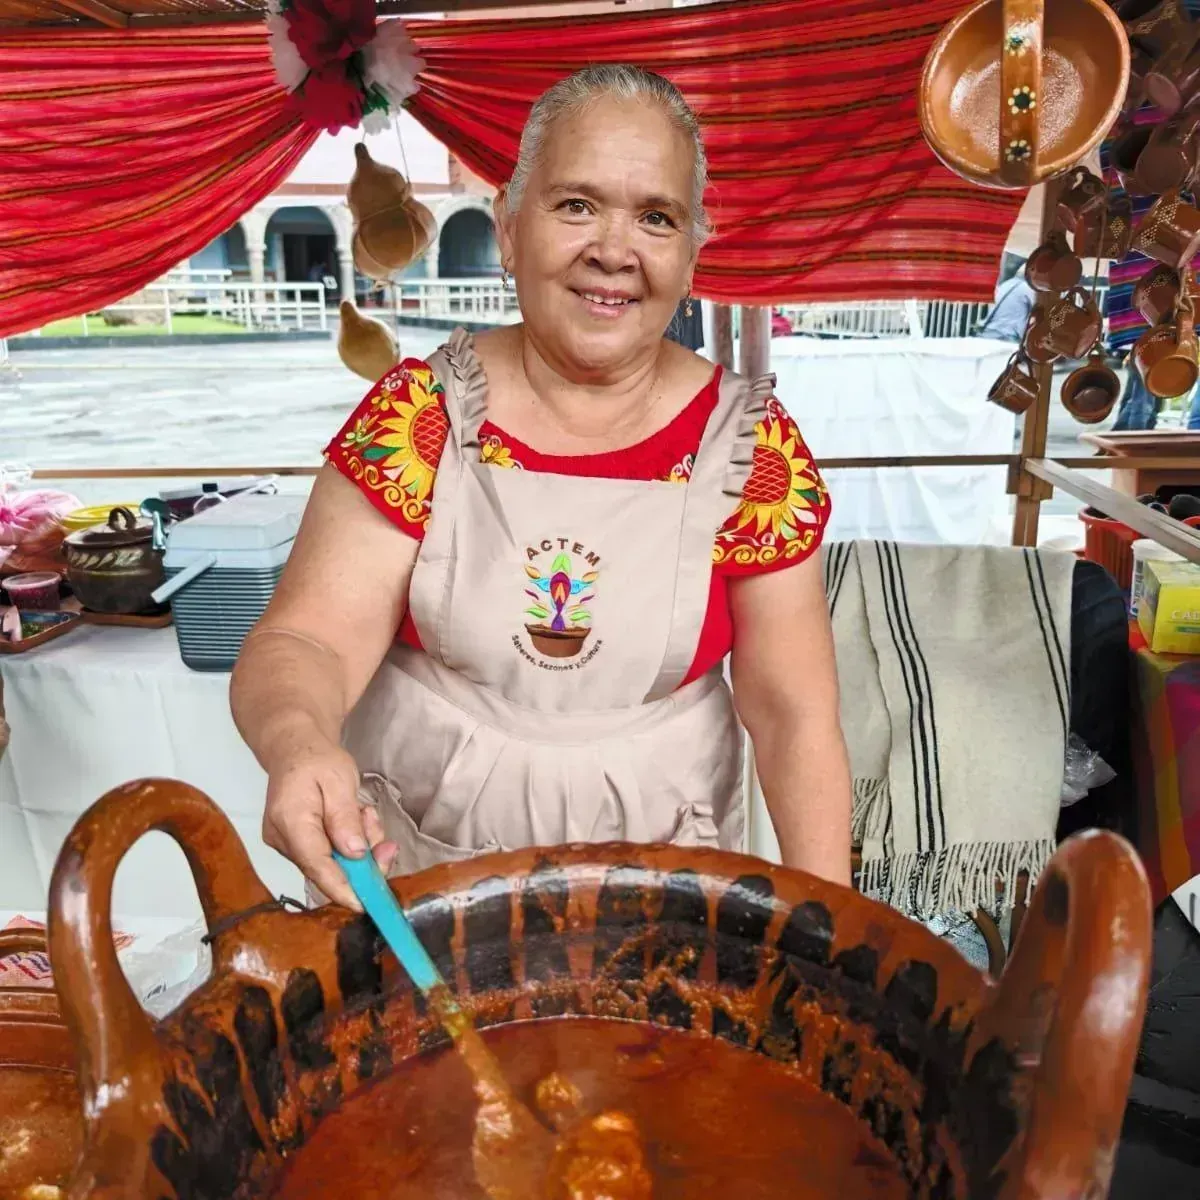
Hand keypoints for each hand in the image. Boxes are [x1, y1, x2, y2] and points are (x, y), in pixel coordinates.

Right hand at [262, 741, 395, 909]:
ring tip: (362, 813)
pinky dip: (348, 842)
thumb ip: (345, 818)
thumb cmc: (316, 758)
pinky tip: (354, 818)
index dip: (343, 889)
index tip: (366, 904)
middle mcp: (282, 839)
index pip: (317, 865)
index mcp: (290, 820)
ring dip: (358, 846)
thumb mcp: (339, 780)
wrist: (295, 747)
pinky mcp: (295, 845)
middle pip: (327, 869)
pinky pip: (329, 855)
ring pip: (332, 863)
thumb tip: (355, 854)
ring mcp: (286, 844)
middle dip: (363, 861)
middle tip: (386, 843)